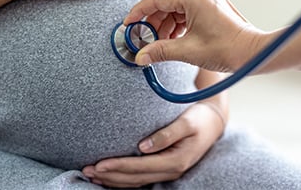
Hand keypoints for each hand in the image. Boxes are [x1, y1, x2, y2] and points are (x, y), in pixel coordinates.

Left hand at [82, 103, 225, 187]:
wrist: (214, 122)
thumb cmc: (200, 119)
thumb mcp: (187, 122)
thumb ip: (167, 134)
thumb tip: (143, 146)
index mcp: (176, 160)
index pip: (140, 167)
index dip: (118, 167)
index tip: (99, 164)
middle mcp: (171, 170)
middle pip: (134, 178)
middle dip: (110, 176)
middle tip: (87, 170)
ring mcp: (168, 171)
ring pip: (136, 181)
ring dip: (113, 180)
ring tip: (91, 174)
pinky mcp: (164, 168)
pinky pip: (140, 178)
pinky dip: (123, 179)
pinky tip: (109, 176)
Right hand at [124, 0, 264, 72]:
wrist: (252, 52)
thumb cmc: (226, 49)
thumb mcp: (188, 51)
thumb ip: (160, 51)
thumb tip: (140, 57)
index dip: (139, 12)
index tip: (129, 24)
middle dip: (153, 18)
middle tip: (147, 36)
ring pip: (176, 4)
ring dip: (165, 21)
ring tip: (163, 41)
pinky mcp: (212, 3)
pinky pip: (187, 8)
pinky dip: (177, 21)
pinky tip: (175, 37)